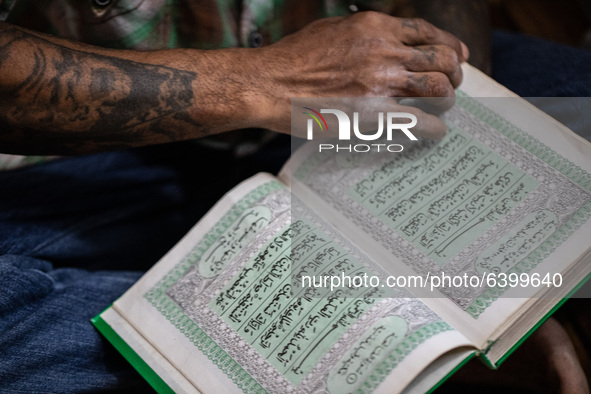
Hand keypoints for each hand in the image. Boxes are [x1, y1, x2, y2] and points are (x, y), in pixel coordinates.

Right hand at [251, 12, 468, 136]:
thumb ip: (360, 32)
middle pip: (440, 58)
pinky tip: (434, 131)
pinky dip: (435, 127)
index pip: (426, 31)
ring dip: (447, 98)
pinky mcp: (375, 114)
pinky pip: (422, 121)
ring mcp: (381, 83)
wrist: (268, 85)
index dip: (449, 43)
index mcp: (373, 27)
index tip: (459, 54)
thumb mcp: (329, 30)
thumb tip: (378, 38)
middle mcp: (383, 51)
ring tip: (443, 107)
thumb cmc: (292, 59)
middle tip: (452, 84)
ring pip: (438, 88)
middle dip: (453, 72)